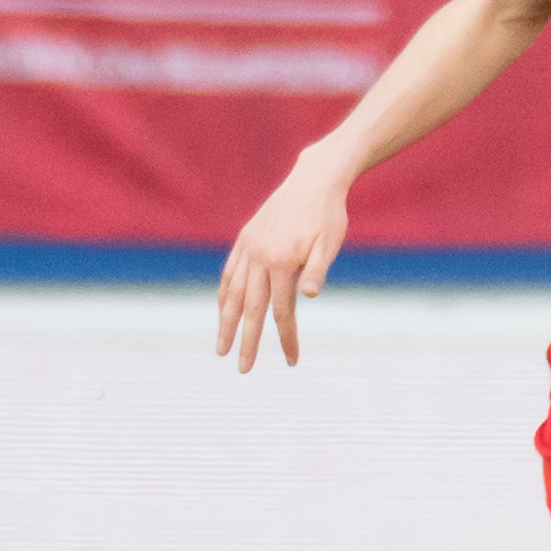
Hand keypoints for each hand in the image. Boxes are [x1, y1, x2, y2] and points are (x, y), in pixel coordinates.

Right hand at [217, 155, 351, 369]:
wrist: (313, 181)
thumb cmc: (329, 216)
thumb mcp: (330, 243)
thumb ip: (317, 270)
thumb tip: (308, 297)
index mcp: (282, 263)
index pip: (282, 312)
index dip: (286, 339)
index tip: (291, 361)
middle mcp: (259, 257)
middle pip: (250, 309)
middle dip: (246, 341)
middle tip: (243, 369)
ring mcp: (248, 248)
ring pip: (232, 292)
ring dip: (225, 322)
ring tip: (221, 346)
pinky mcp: (245, 240)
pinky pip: (230, 273)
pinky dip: (224, 294)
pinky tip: (222, 309)